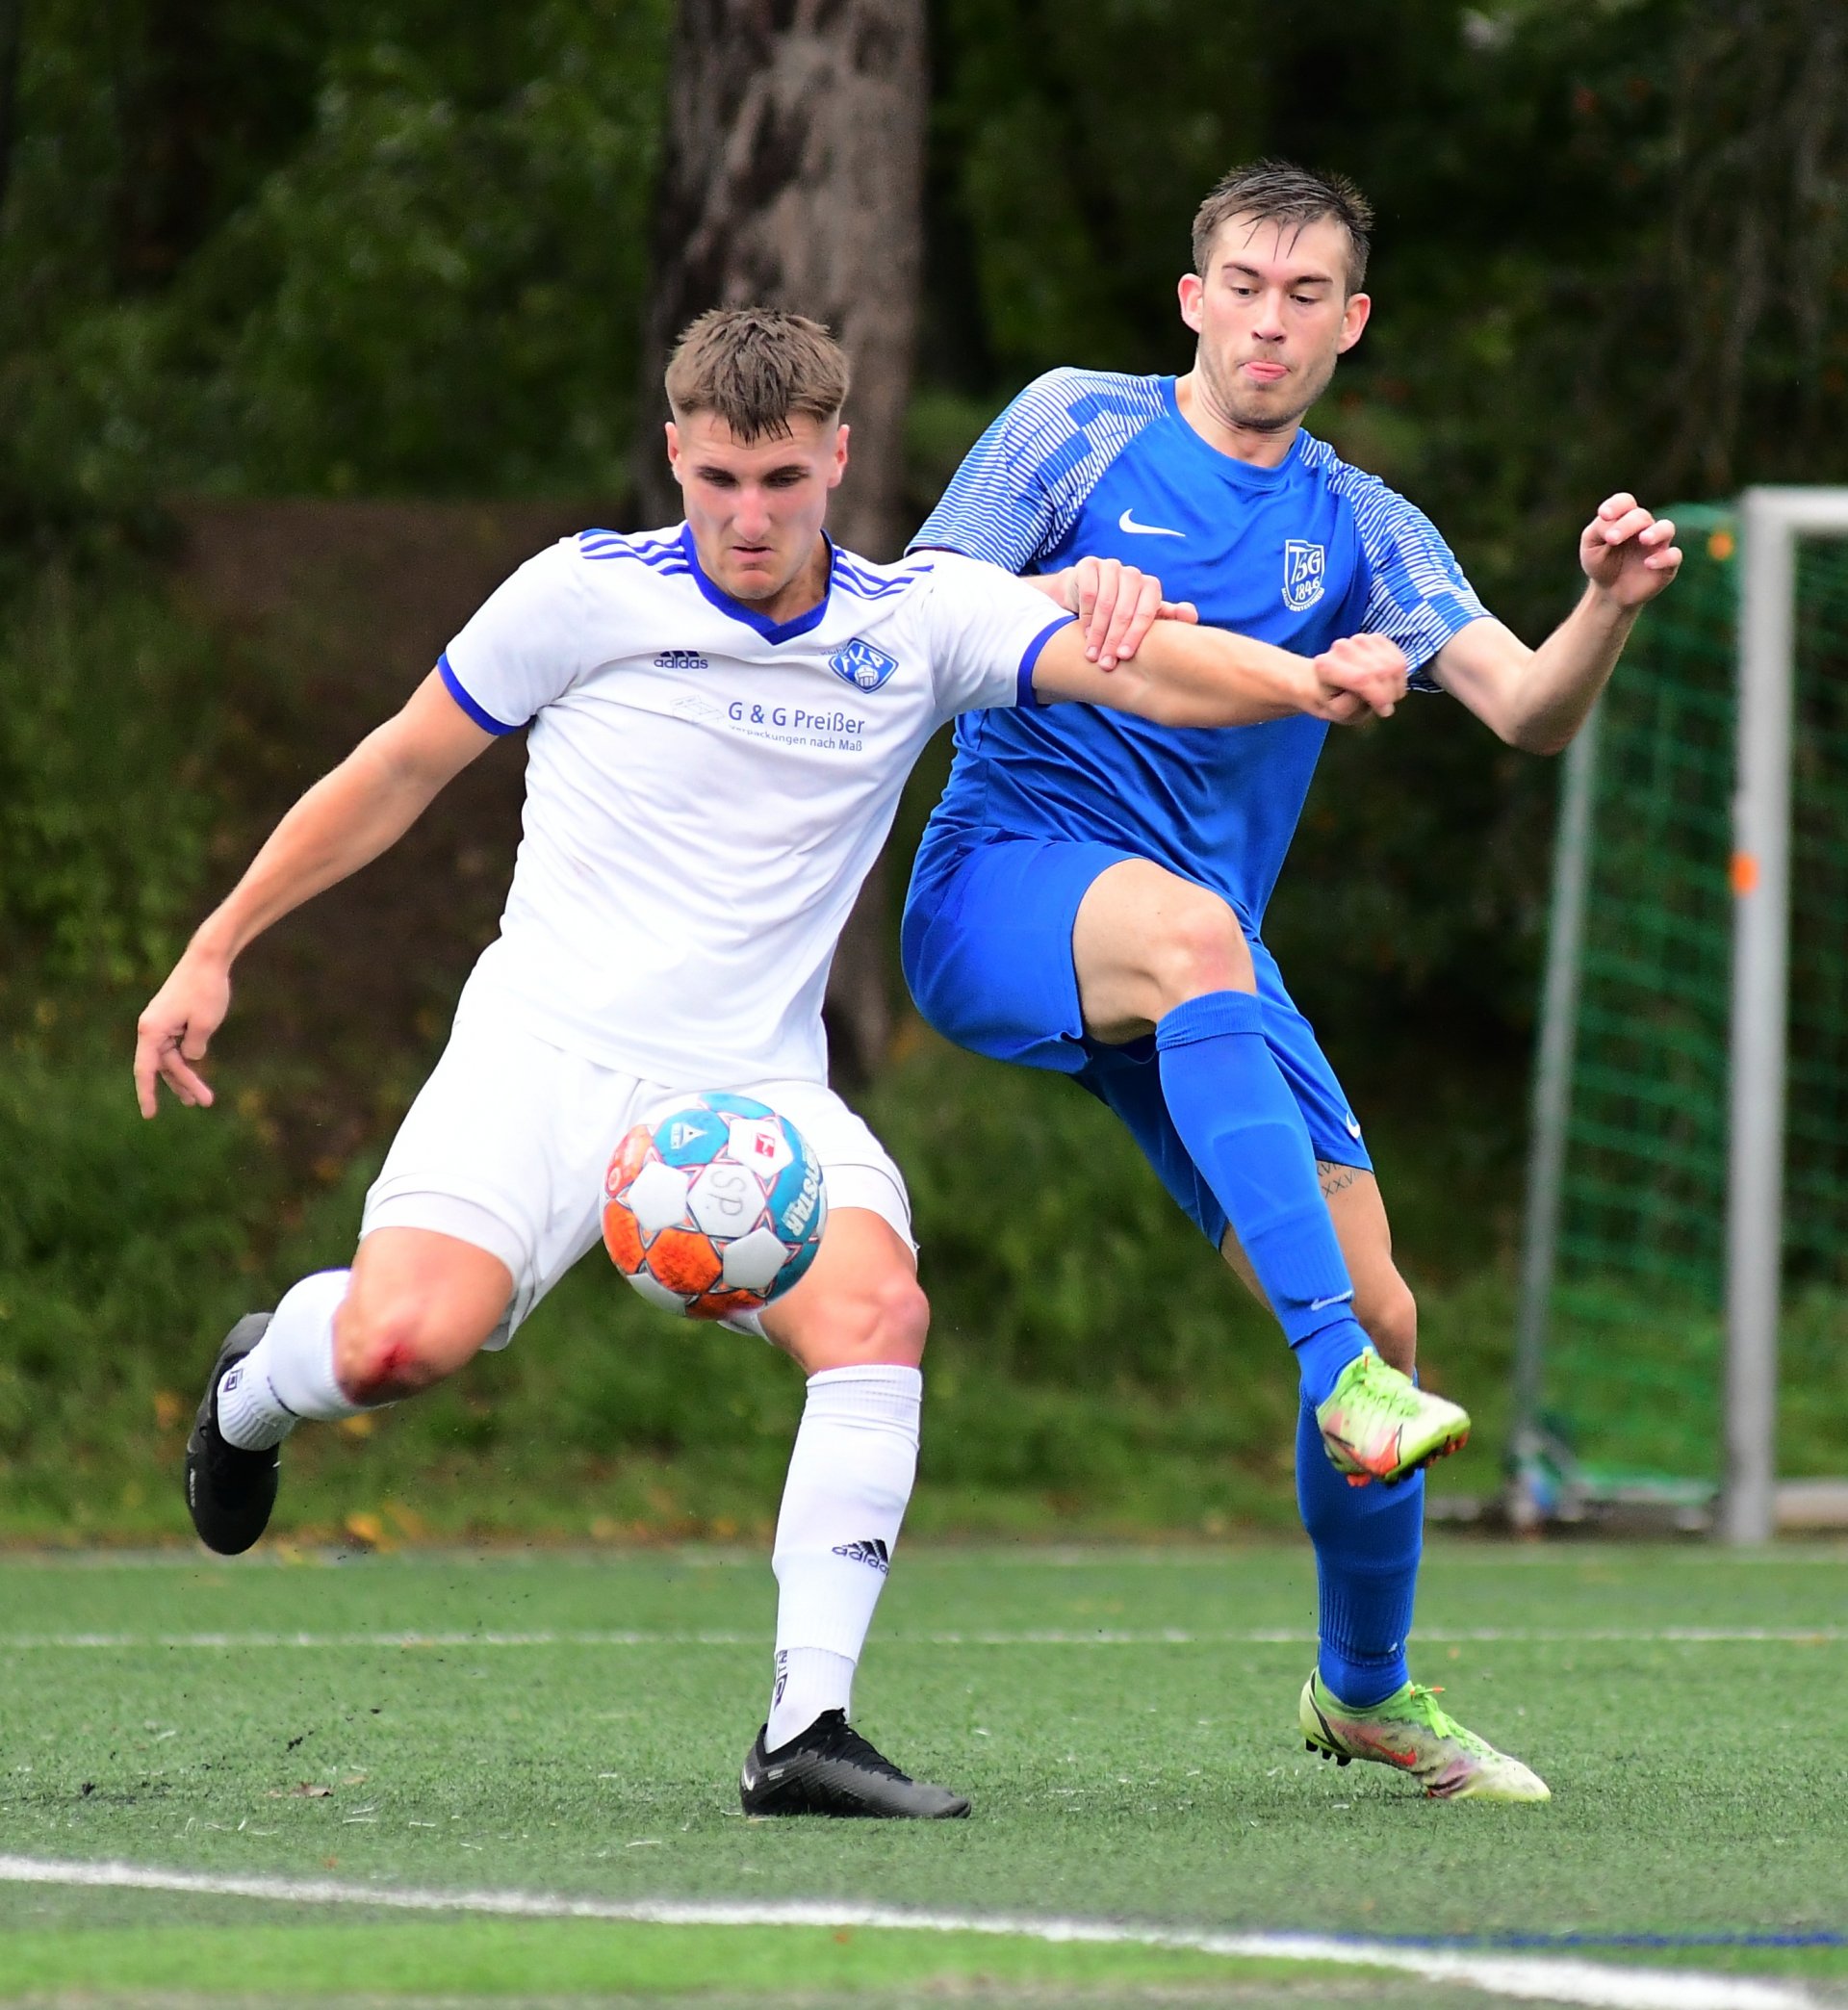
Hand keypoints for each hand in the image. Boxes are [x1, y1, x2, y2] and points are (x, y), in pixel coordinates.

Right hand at [134, 947, 231, 1116]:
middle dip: (184, 1085)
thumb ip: (193, 1049)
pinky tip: (195, 1074)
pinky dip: (186, 1060)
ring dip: (186, 1077)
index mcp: (151, 1031)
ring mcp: (160, 1024)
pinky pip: (175, 1047)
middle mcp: (151, 1028)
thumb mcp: (204, 1025)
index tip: (149, 1115)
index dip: (147, 1094)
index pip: (145, 1070)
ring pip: (171, 1058)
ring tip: (201, 1100)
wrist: (207, 958)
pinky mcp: (171, 1020)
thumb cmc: (205, 989)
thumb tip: (190, 1058)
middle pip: (164, 1066)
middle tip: (205, 1103)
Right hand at [1059, 557, 1197, 669]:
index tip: (1124, 656)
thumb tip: (1191, 615)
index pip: (1146, 612)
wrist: (1087, 592)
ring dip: (1098, 633)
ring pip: (1105, 603)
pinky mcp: (1090, 565)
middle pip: (1124, 610)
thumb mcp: (1144, 616)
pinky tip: (1085, 633)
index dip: (1135, 635)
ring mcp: (1111, 567)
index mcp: (1150, 587)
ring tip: (1093, 655)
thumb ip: (1168, 617)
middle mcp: (1133, 574)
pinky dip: (1087, 615)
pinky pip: (1089, 592)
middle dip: (1114, 640)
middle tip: (1106, 663)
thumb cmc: (1121, 610)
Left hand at [1310, 633, 1407, 723]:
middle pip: (1380, 670)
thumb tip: (1365, 693)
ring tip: (1388, 697)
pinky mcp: (1376, 638)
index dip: (1379, 696)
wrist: (1328, 682)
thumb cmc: (1333, 700)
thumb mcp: (1337, 712)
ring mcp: (1360, 640)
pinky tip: (1390, 684)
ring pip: (1393, 664)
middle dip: (1389, 693)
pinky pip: (1399, 657)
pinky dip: (1401, 675)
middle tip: (1387, 707)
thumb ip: (1348, 706)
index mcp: (1326, 666)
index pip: (1361, 678)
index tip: (1385, 711)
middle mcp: (1342, 648)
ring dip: (1396, 685)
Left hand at [1580, 493, 1681, 608]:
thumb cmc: (1600, 562)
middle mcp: (1644, 527)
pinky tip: (1648, 564)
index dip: (1616, 505)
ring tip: (1644, 539)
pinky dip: (1663, 558)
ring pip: (1666, 528)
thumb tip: (1610, 521)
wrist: (1609, 592)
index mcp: (1624, 518)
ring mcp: (1658, 544)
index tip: (1604, 515)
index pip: (1625, 502)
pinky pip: (1673, 556)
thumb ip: (1598, 529)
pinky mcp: (1667, 564)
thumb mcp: (1590, 546)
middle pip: (1641, 516)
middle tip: (1612, 539)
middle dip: (1627, 525)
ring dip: (1656, 532)